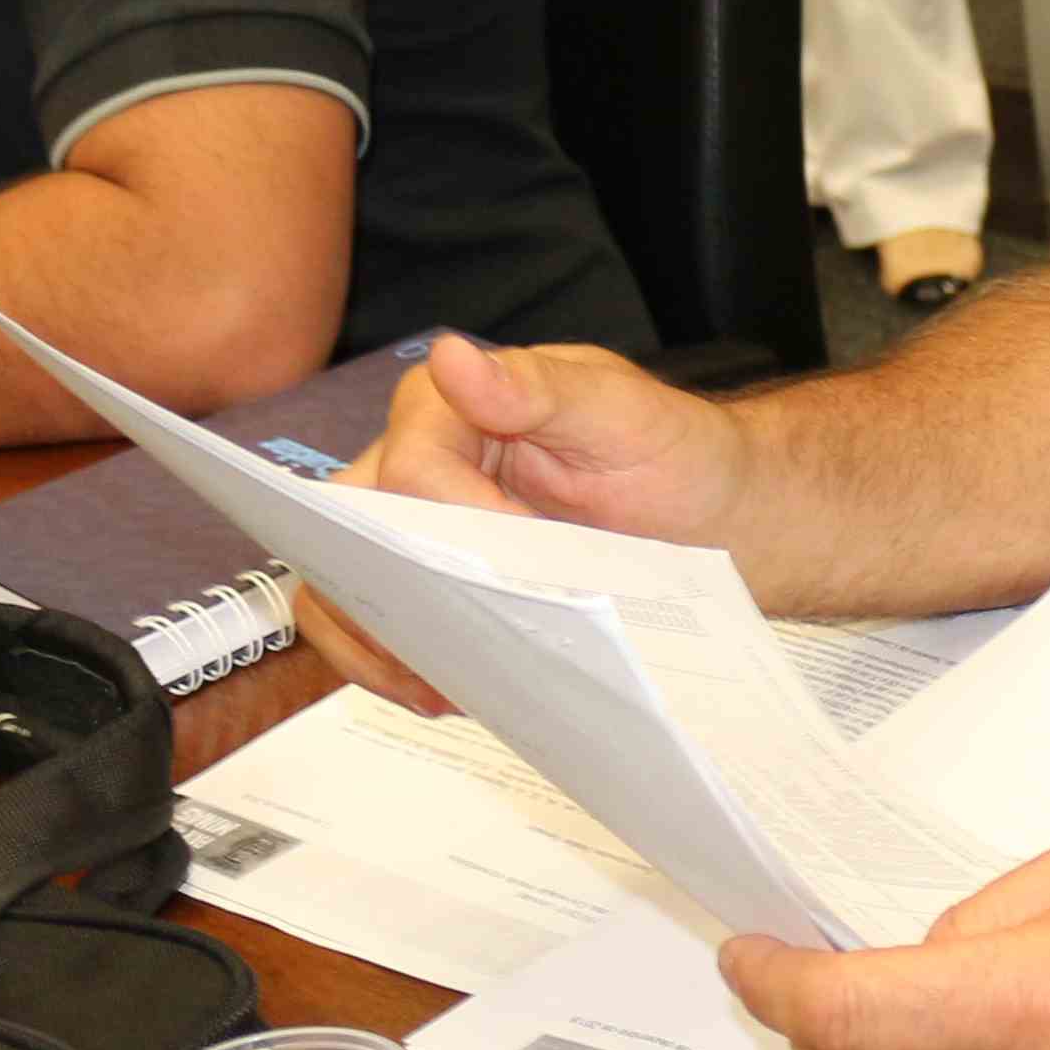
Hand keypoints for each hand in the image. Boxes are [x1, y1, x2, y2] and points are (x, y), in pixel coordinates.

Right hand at [294, 335, 746, 715]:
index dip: (454, 527)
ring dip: (374, 643)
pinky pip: (373, 618)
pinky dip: (391, 661)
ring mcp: (414, 520)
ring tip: (438, 691)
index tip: (521, 568)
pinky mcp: (428, 572)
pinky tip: (442, 693)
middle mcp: (414, 454)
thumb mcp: (624, 414)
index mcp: (452, 402)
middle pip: (349, 527)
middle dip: (386, 594)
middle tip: (449, 648)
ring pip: (338, 579)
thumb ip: (540, 390)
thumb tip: (452, 357)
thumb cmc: (672, 453)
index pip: (411, 470)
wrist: (711, 512)